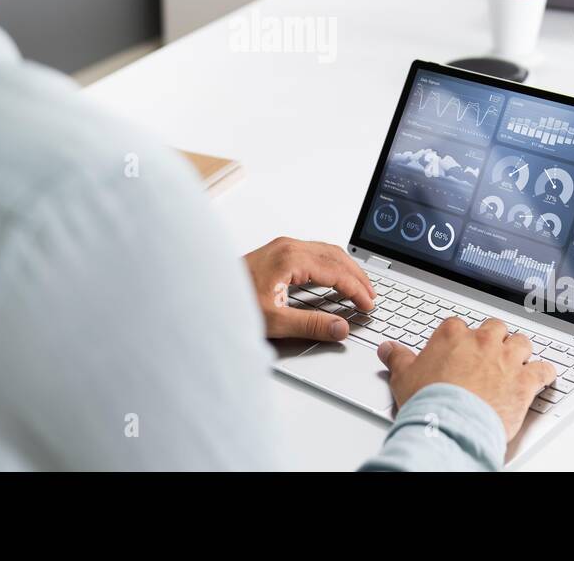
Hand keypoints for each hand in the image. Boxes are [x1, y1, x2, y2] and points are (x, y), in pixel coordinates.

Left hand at [242, 237, 375, 341]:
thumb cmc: (231, 303)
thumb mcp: (274, 321)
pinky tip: (336, 278)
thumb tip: (341, 328)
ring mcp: (283, 246)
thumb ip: (311, 325)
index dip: (356, 290)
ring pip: (327, 251)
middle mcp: (288, 246)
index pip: (336, 271)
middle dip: (357, 276)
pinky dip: (332, 265)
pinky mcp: (278, 251)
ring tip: (360, 288)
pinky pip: (316, 252)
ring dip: (347, 269)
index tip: (368, 305)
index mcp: (290, 258)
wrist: (203, 294)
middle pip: (336, 256)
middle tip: (371, 297)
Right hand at [377, 318, 556, 439]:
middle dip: (494, 338)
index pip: (458, 325)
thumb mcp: (404, 376)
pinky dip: (546, 373)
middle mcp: (482, 342)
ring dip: (521, 351)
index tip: (458, 347)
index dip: (460, 337)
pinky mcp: (525, 381)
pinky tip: (545, 375)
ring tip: (518, 358)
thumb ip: (398, 358)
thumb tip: (387, 349)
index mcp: (453, 336)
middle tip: (489, 351)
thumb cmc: (430, 401)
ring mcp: (506, 360)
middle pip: (495, 328)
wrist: (452, 424)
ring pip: (522, 343)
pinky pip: (544, 370)